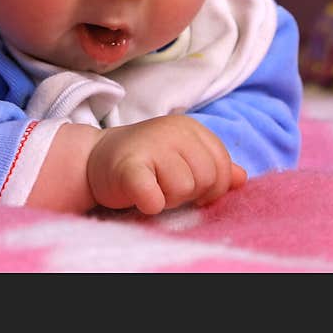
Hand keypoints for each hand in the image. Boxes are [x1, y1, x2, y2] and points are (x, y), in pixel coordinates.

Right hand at [87, 114, 245, 214]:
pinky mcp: (129, 167)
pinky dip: (150, 204)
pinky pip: (154, 197)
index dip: (209, 186)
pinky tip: (141, 197)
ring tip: (151, 188)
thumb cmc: (142, 161)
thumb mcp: (180, 157)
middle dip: (189, 192)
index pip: (222, 165)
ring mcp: (151, 145)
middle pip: (207, 178)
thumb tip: (241, 177)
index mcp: (190, 128)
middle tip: (163, 186)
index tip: (187, 185)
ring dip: (168, 199)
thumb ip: (211, 165)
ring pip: (185, 189)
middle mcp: (173, 130)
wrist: (91, 159)